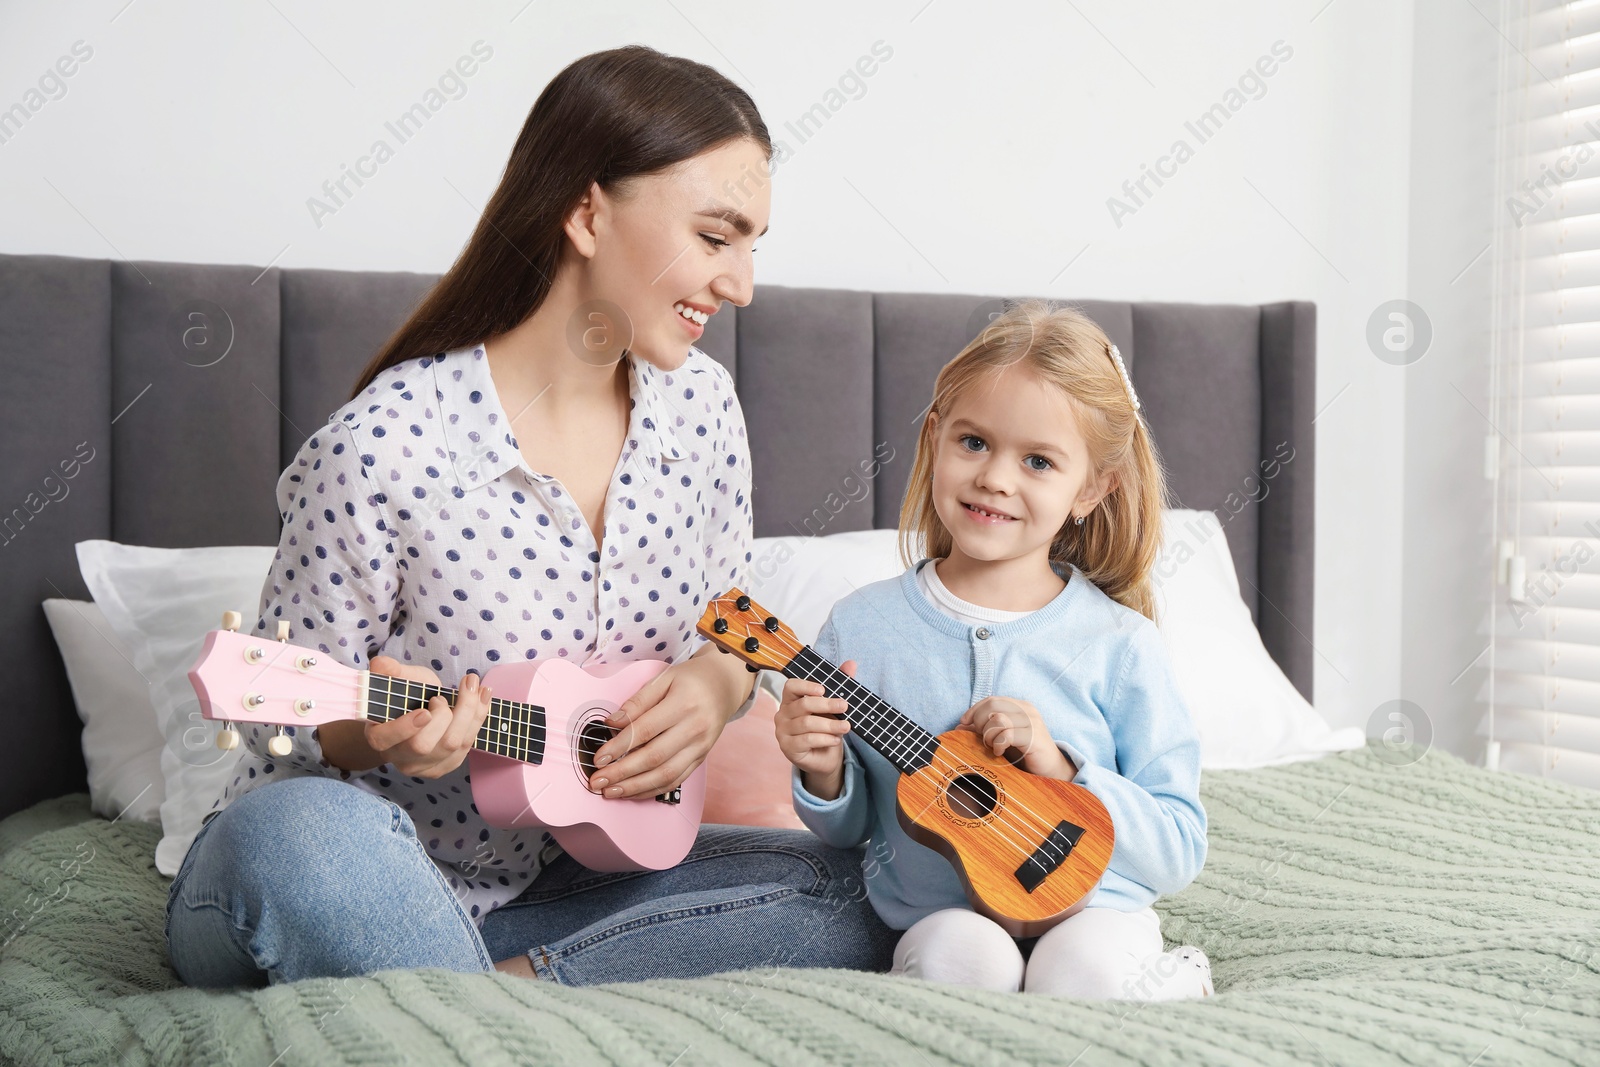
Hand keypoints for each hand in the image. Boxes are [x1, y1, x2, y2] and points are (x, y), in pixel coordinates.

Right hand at [359, 655, 493, 778]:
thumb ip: (389, 670)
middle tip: (441, 697)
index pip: (385, 739)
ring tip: (471, 684)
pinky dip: (479, 716)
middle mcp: (400, 757)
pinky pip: (467, 744)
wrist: (423, 711)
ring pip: (451, 745)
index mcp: (380, 736)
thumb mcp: (399, 679)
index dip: (403, 728)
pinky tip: (482, 695)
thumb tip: (380, 663)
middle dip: (441, 716)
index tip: (424, 712)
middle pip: (423, 745)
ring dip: (468, 711)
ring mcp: (424, 766)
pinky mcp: (446, 765)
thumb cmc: (408, 696)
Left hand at [588, 653, 739, 798]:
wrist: (725, 685)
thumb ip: (638, 701)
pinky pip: (676, 780)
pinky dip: (652, 790)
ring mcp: (700, 747)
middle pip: (654, 757)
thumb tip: (613, 723)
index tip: (598, 758)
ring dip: (635, 787)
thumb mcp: (664, 678)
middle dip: (622, 773)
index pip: (646, 730)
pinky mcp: (701, 759)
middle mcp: (695, 728)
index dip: (620, 746)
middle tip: (598, 781)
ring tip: (611, 791)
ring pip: (666, 775)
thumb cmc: (691, 680)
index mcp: (684, 704)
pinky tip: (633, 792)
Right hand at [776, 659, 856, 799]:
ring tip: (846, 726)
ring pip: (806, 724)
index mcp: (791, 700)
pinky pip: (806, 740)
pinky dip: (824, 739)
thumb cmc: (826, 727)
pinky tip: (835, 739)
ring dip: (829, 725)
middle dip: (826, 705)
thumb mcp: (834, 706)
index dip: (806, 686)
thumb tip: (851, 663)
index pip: (791, 687)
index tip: (824, 689)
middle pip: (803, 705)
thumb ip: (840, 684)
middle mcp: (783, 714)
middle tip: (845, 706)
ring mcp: (782, 732)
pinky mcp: (788, 748)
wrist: (825, 757)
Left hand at [960, 696, 1076, 780]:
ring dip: (989, 735)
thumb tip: (959, 726)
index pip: (991, 700)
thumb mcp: (999, 739)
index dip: (975, 710)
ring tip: (992, 746)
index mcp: (1019, 706)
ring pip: (998, 719)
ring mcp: (1032, 722)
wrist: (1050, 769)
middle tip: (983, 739)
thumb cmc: (1023, 753)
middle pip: (993, 706)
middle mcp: (1027, 710)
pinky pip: (1007, 734)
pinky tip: (999, 752)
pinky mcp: (1034, 737)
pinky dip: (998, 744)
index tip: (965, 723)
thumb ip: (982, 731)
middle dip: (980, 723)